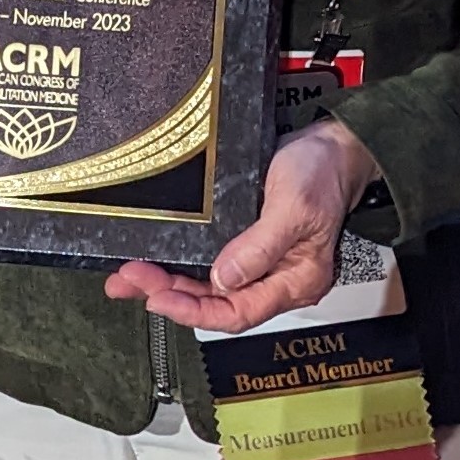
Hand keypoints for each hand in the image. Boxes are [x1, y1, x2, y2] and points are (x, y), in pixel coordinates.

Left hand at [105, 120, 380, 334]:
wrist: (333, 146)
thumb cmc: (324, 174)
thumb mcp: (294, 206)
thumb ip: (260, 246)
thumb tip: (223, 278)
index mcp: (295, 282)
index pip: (238, 313)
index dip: (194, 312)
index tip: (158, 299)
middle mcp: (274, 280)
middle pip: (215, 303)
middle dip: (169, 295)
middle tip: (131, 279)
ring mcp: (258, 265)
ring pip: (205, 287)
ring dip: (166, 284)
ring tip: (127, 277)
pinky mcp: (243, 246)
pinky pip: (205, 265)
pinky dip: (176, 266)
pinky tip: (150, 264)